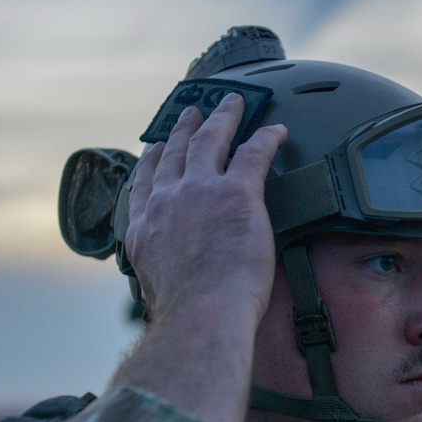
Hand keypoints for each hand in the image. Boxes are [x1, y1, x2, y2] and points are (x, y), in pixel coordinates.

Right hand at [125, 93, 287, 325]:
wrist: (202, 313)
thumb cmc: (186, 316)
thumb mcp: (158, 290)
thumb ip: (164, 274)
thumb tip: (174, 286)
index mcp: (145, 227)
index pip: (144, 184)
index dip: (153, 161)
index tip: (157, 148)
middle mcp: (167, 201)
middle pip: (176, 154)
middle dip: (184, 130)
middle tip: (191, 113)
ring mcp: (200, 191)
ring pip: (210, 141)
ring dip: (221, 118)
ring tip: (230, 104)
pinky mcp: (237, 192)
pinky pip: (254, 153)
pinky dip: (266, 138)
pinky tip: (276, 131)